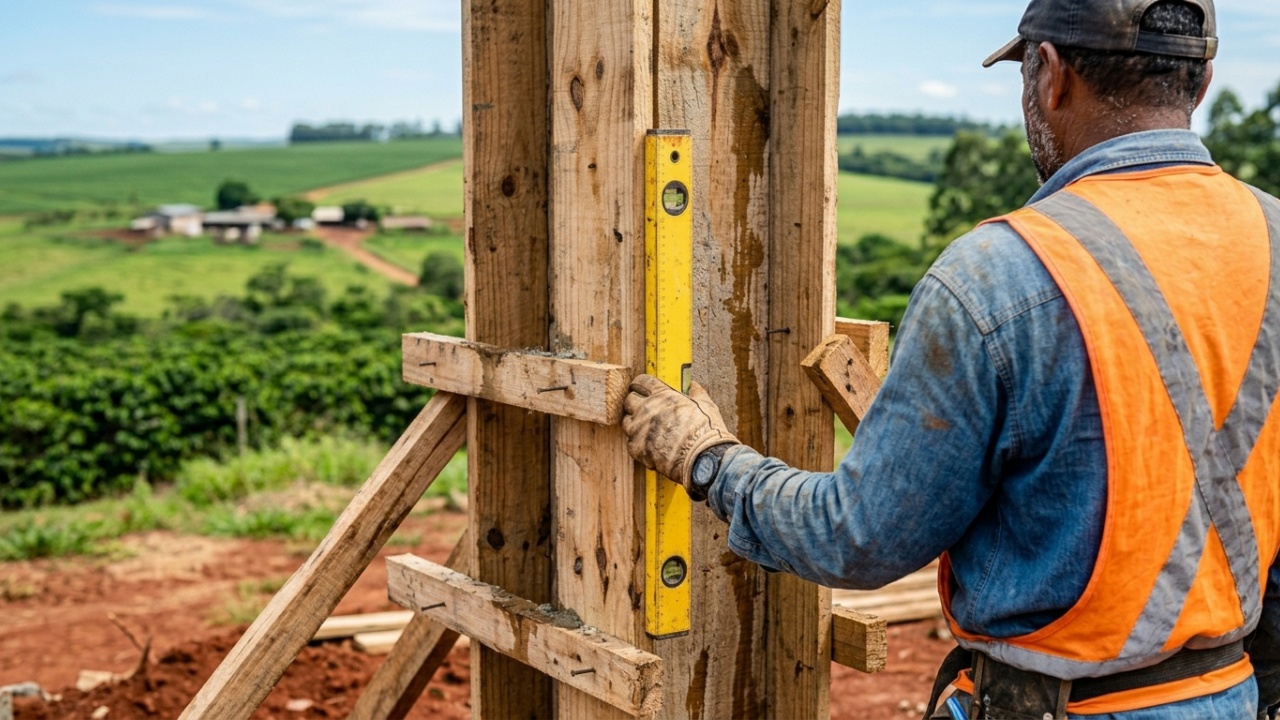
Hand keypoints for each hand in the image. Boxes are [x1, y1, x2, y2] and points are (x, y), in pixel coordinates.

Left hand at [621, 374, 738, 492]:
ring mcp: (639, 429)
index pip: (641, 382)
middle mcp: (647, 409)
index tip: (640, 388)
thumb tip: (693, 385)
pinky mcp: (637, 448)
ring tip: (646, 429)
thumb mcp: (705, 405)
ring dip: (634, 423)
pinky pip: (630, 442)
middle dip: (635, 403)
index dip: (639, 385)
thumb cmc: (705, 431)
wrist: (703, 458)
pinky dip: (638, 443)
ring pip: (626, 422)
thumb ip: (696, 392)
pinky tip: (649, 445)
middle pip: (629, 400)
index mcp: (662, 395)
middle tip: (643, 409)